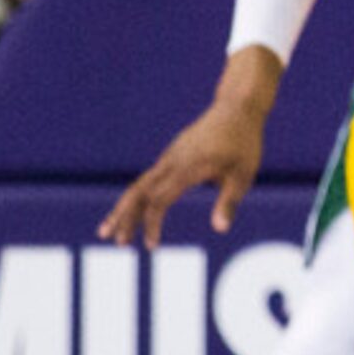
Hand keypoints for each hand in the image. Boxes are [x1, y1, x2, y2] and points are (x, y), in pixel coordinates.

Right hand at [100, 96, 268, 248]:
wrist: (236, 108)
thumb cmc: (244, 143)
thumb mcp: (243, 174)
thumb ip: (229, 202)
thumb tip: (220, 229)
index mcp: (186, 169)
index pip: (159, 201)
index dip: (151, 224)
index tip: (150, 246)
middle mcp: (171, 162)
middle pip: (138, 192)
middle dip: (123, 217)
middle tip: (112, 241)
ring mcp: (169, 157)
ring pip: (139, 184)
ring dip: (124, 207)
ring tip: (109, 229)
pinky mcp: (172, 154)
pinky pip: (149, 178)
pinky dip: (138, 196)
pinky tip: (136, 211)